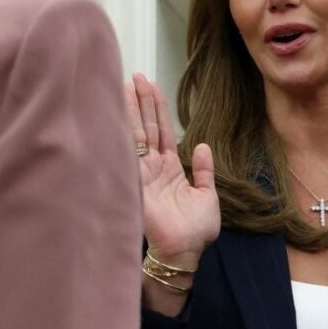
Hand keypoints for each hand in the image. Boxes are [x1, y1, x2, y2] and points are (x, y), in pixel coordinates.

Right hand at [125, 73, 219, 268]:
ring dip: (132, 109)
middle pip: (146, 126)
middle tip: (135, 76)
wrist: (184, 252)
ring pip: (137, 133)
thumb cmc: (196, 231)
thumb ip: (204, 170)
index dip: (157, 108)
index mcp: (170, 168)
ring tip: (127, 84)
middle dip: (141, 101)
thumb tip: (203, 146)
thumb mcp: (207, 196)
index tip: (151, 86)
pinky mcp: (136, 181)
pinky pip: (130, 152)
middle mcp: (153, 167)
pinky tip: (120, 114)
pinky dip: (125, 132)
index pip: (162, 130)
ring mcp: (143, 172)